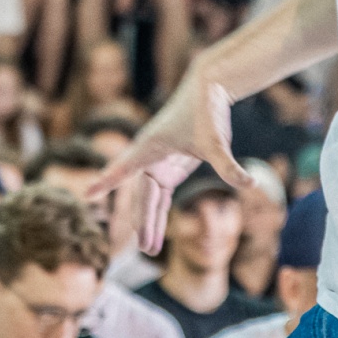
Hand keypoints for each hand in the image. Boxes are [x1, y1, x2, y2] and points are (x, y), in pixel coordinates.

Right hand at [89, 57, 247, 253]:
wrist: (209, 88)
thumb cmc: (208, 110)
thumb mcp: (218, 141)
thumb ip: (229, 165)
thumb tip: (250, 184)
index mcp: (151, 146)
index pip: (125, 167)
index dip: (107, 181)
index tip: (87, 193)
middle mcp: (149, 155)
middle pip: (142, 195)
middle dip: (144, 222)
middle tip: (147, 249)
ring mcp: (158, 162)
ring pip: (149, 198)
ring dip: (150, 222)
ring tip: (150, 249)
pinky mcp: (169, 166)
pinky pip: (160, 195)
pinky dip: (159, 213)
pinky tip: (157, 233)